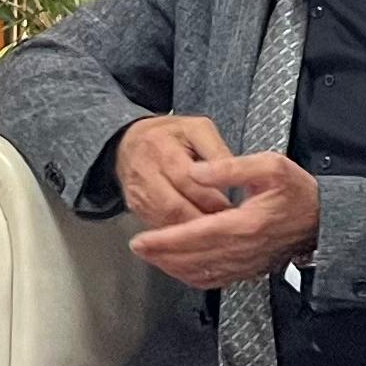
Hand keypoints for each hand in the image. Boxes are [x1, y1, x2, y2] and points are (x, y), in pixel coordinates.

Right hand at [111, 114, 237, 227]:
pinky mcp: (135, 208)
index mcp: (163, 149)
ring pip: (166, 221)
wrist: (130, 143)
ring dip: (191, 232)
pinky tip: (197, 236)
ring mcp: (138, 194)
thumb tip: (235, 177)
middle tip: (227, 227)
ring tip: (215, 234)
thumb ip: (217, 151)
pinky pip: (158, 226)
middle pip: (175, 207)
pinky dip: (179, 234)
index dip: (212, 198)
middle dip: (203, 220)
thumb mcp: (198, 128)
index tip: (233, 208)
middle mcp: (145, 174)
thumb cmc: (170, 135)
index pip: (188, 181)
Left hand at [128, 152, 321, 290]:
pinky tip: (178, 268)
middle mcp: (244, 250)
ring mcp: (247, 264)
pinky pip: (215, 281)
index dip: (165, 239)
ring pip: (201, 274)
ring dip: (172, 267)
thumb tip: (195, 172)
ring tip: (152, 256)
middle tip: (137, 247)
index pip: (196, 235)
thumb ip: (229, 168)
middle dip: (160, 255)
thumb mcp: (269, 166)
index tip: (140, 239)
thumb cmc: (298, 191)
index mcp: (245, 224)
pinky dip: (192, 277)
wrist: (324, 220)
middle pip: (192, 259)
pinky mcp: (249, 271)